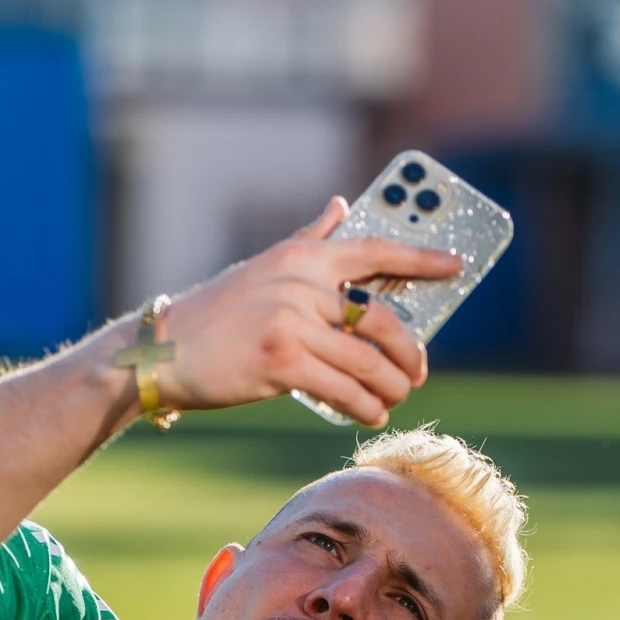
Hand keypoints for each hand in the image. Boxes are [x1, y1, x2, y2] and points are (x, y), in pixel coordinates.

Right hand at [154, 199, 460, 428]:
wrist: (164, 350)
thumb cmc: (217, 313)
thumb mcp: (264, 266)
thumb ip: (310, 238)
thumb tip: (341, 204)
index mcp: (302, 257)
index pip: (375, 250)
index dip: (422, 259)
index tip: (456, 265)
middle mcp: (301, 285)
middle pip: (381, 319)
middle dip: (410, 352)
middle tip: (417, 372)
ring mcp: (292, 324)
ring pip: (367, 361)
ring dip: (391, 387)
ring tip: (395, 398)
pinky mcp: (282, 364)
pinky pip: (343, 389)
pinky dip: (365, 406)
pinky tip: (371, 414)